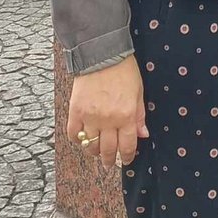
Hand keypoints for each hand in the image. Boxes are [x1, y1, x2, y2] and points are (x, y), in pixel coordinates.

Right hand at [67, 55, 149, 170]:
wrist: (102, 55)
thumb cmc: (124, 70)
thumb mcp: (138, 91)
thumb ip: (140, 115)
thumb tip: (142, 135)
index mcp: (126, 115)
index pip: (127, 145)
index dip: (127, 156)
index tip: (126, 160)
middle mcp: (107, 120)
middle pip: (107, 150)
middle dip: (110, 159)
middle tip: (110, 163)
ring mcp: (90, 117)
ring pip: (90, 146)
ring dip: (94, 152)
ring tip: (97, 152)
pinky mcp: (75, 112)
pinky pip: (74, 135)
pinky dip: (78, 140)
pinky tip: (83, 139)